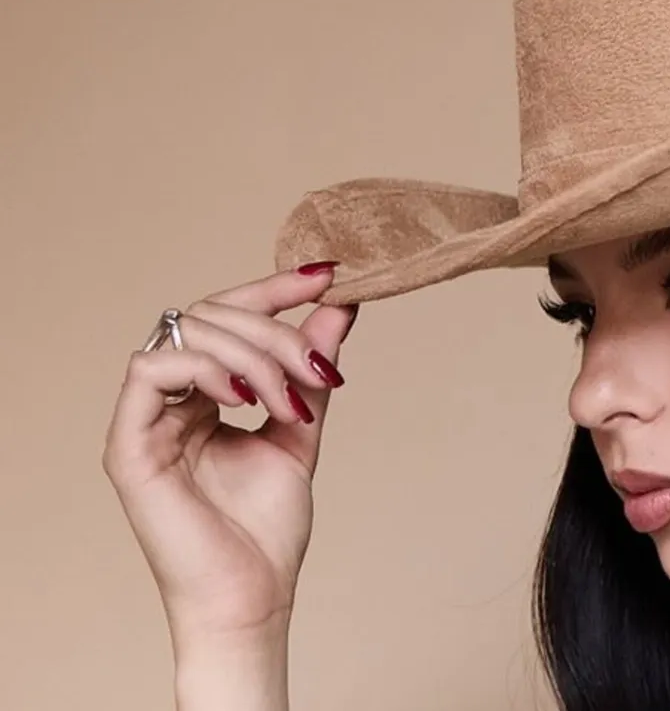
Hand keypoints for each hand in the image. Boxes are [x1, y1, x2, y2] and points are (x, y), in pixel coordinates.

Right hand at [103, 262, 356, 643]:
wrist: (252, 595)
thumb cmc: (267, 528)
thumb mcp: (302, 427)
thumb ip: (312, 368)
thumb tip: (340, 305)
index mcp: (205, 393)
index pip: (231, 315)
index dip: (275, 288)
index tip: (328, 275)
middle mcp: (170, 399)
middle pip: (214, 315)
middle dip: (277, 330)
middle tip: (319, 368)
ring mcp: (145, 419)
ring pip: (190, 333)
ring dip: (255, 354)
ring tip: (292, 400)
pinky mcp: (128, 444)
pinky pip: (153, 368)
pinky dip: (209, 369)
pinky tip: (248, 399)